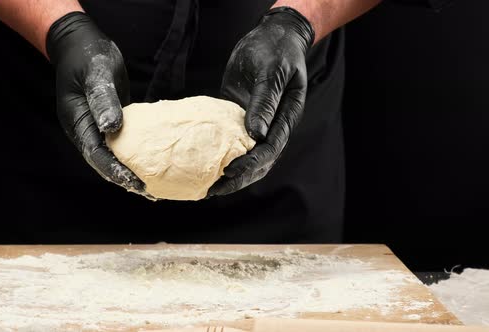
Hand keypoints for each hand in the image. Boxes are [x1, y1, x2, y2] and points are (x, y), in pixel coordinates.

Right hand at [46, 12, 146, 195]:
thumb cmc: (88, 56)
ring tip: (153, 186)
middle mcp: (85, 130)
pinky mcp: (108, 122)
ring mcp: (95, 127)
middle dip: (125, 179)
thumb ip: (103, 100)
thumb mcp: (97, 73)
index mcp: (77, 122)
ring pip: (113, 156)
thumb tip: (112, 128)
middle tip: (150, 192)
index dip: (115, 171)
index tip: (136, 182)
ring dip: (130, 171)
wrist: (80, 43)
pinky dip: (134, 155)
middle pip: (104, 162)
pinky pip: (121, 144)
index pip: (96, 155)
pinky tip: (152, 162)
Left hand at [209, 7, 314, 196]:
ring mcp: (257, 122)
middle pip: (259, 162)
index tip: (229, 173)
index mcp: (286, 118)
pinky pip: (231, 140)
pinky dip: (220, 154)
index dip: (250, 165)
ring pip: (245, 156)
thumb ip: (264, 102)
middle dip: (238, 179)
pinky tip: (203, 162)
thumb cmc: (276, 50)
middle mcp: (273, 125)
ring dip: (230, 173)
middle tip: (213, 190)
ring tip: (208, 187)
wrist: (273, 35)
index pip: (269, 150)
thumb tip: (255, 134)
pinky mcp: (240, 115)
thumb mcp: (271, 72)